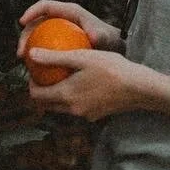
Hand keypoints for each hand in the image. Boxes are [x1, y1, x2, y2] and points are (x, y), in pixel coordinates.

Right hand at [16, 0, 122, 56]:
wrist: (114, 50)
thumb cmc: (110, 40)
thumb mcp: (106, 37)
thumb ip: (101, 36)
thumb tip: (93, 36)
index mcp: (70, 12)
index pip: (45, 6)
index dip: (31, 11)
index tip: (22, 22)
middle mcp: (62, 19)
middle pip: (36, 22)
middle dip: (25, 35)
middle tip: (21, 52)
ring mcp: (59, 31)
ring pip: (37, 36)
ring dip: (28, 48)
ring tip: (24, 62)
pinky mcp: (58, 43)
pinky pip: (44, 48)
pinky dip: (38, 57)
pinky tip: (35, 70)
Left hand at [21, 43, 148, 121]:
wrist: (138, 88)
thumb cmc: (111, 68)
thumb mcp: (81, 57)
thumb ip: (54, 57)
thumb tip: (31, 54)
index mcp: (66, 95)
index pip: (36, 96)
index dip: (31, 84)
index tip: (34, 72)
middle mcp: (73, 109)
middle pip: (47, 104)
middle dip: (42, 91)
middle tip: (46, 74)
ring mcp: (85, 115)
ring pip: (62, 107)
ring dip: (58, 95)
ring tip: (64, 77)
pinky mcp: (96, 115)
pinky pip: (78, 108)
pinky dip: (74, 98)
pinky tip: (83, 84)